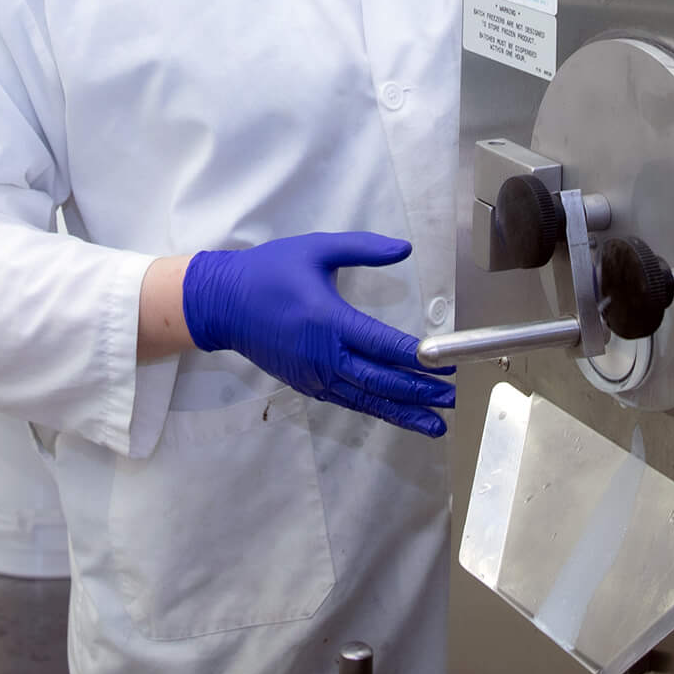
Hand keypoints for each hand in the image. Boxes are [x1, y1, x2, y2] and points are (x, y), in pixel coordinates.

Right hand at [182, 232, 455, 436]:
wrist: (221, 304)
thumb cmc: (270, 271)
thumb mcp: (316, 249)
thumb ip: (362, 248)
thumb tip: (405, 249)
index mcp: (330, 321)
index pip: (384, 345)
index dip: (420, 358)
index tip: (449, 364)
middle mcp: (324, 356)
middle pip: (381, 381)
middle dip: (420, 393)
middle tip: (452, 399)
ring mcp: (314, 376)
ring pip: (366, 400)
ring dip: (402, 412)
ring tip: (435, 424)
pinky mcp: (306, 385)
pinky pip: (348, 401)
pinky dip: (375, 410)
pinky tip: (396, 415)